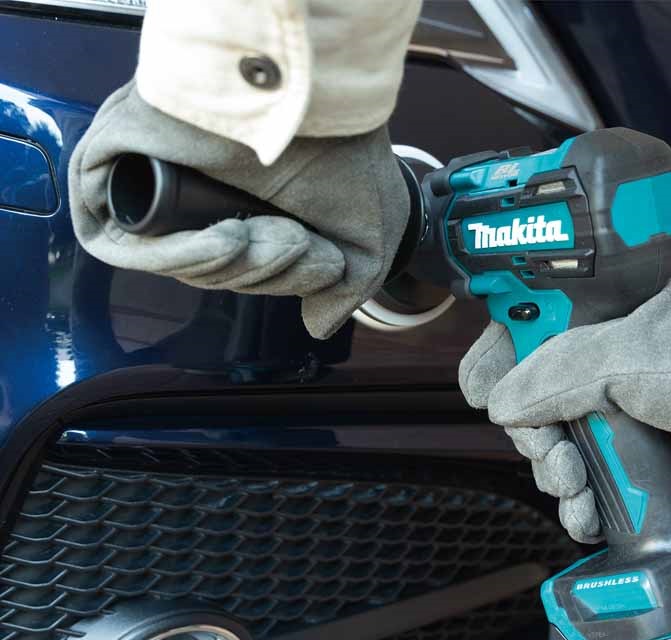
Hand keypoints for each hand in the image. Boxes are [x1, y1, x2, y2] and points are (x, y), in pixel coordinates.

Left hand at [68, 80, 408, 339]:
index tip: (322, 257)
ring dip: (232, 263)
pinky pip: (120, 244)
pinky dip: (173, 256)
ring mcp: (159, 185)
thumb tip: (316, 325)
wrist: (319, 93)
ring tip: (271, 227)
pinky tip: (224, 241)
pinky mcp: (114, 170)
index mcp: (250, 211)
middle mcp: (204, 199)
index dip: (277, 282)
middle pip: (212, 275)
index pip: (244, 275)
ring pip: (177, 266)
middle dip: (261, 274)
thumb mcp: (366, 243)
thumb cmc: (347, 157)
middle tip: (296, 237)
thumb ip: (345, 288)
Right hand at [476, 279, 670, 541]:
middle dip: (530, 441)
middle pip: (524, 414)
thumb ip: (552, 376)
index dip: (492, 369)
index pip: (513, 344)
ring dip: (553, 480)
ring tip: (576, 482)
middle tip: (552, 449)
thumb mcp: (620, 354)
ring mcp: (607, 423)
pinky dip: (577, 511)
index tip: (487, 393)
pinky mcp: (627, 466)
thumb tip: (501, 408)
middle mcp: (589, 378)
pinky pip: (584, 494)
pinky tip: (585, 513)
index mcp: (581, 332)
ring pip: (549, 459)